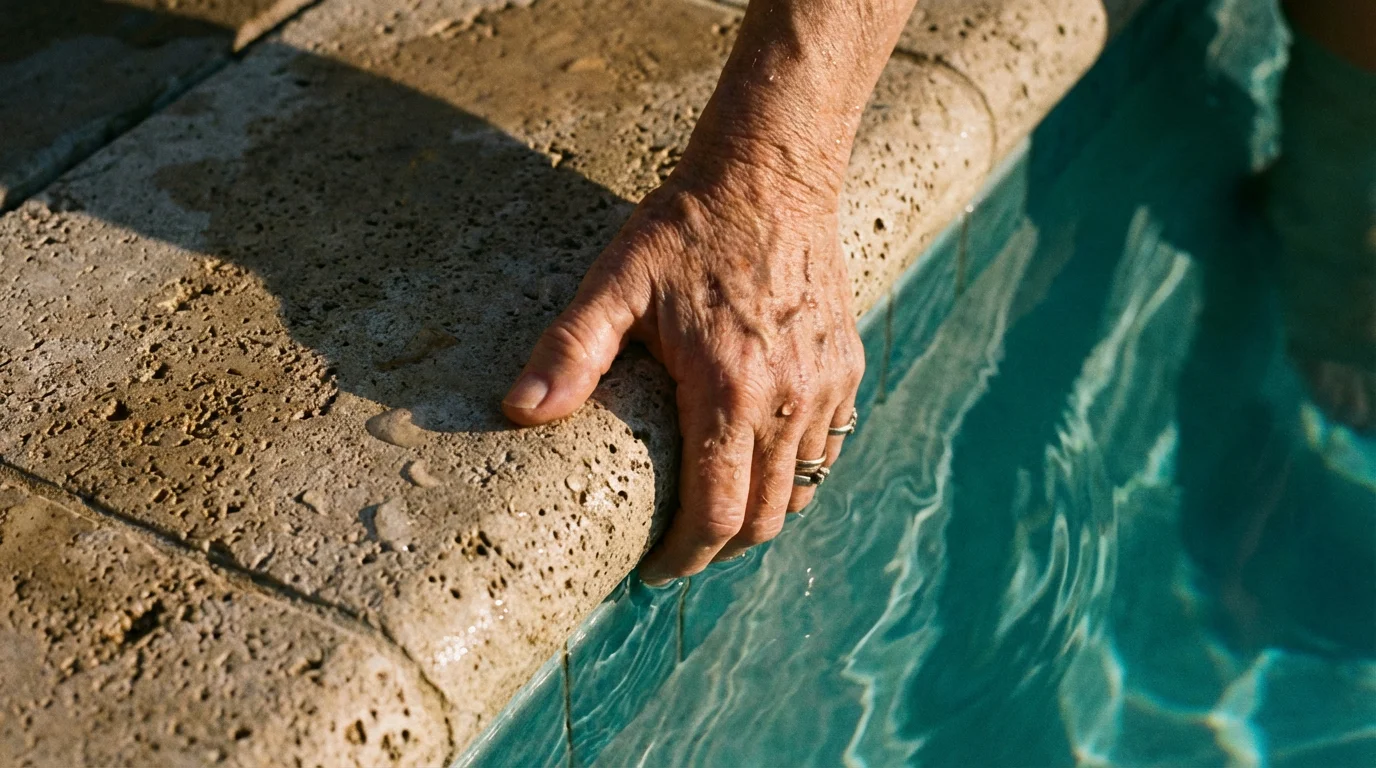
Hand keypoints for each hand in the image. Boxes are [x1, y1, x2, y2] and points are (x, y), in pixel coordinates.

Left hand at [502, 156, 863, 581]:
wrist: (771, 174)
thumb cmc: (686, 228)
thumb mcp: (615, 284)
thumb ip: (569, 352)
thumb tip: (518, 412)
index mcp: (729, 393)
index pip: (717, 516)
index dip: (684, 558)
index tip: (653, 571)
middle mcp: (788, 400)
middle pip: (766, 520)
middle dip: (721, 550)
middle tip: (679, 552)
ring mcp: (825, 386)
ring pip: (802, 488)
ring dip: (760, 512)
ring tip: (715, 510)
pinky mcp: (847, 366)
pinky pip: (827, 446)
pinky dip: (795, 470)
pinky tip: (758, 458)